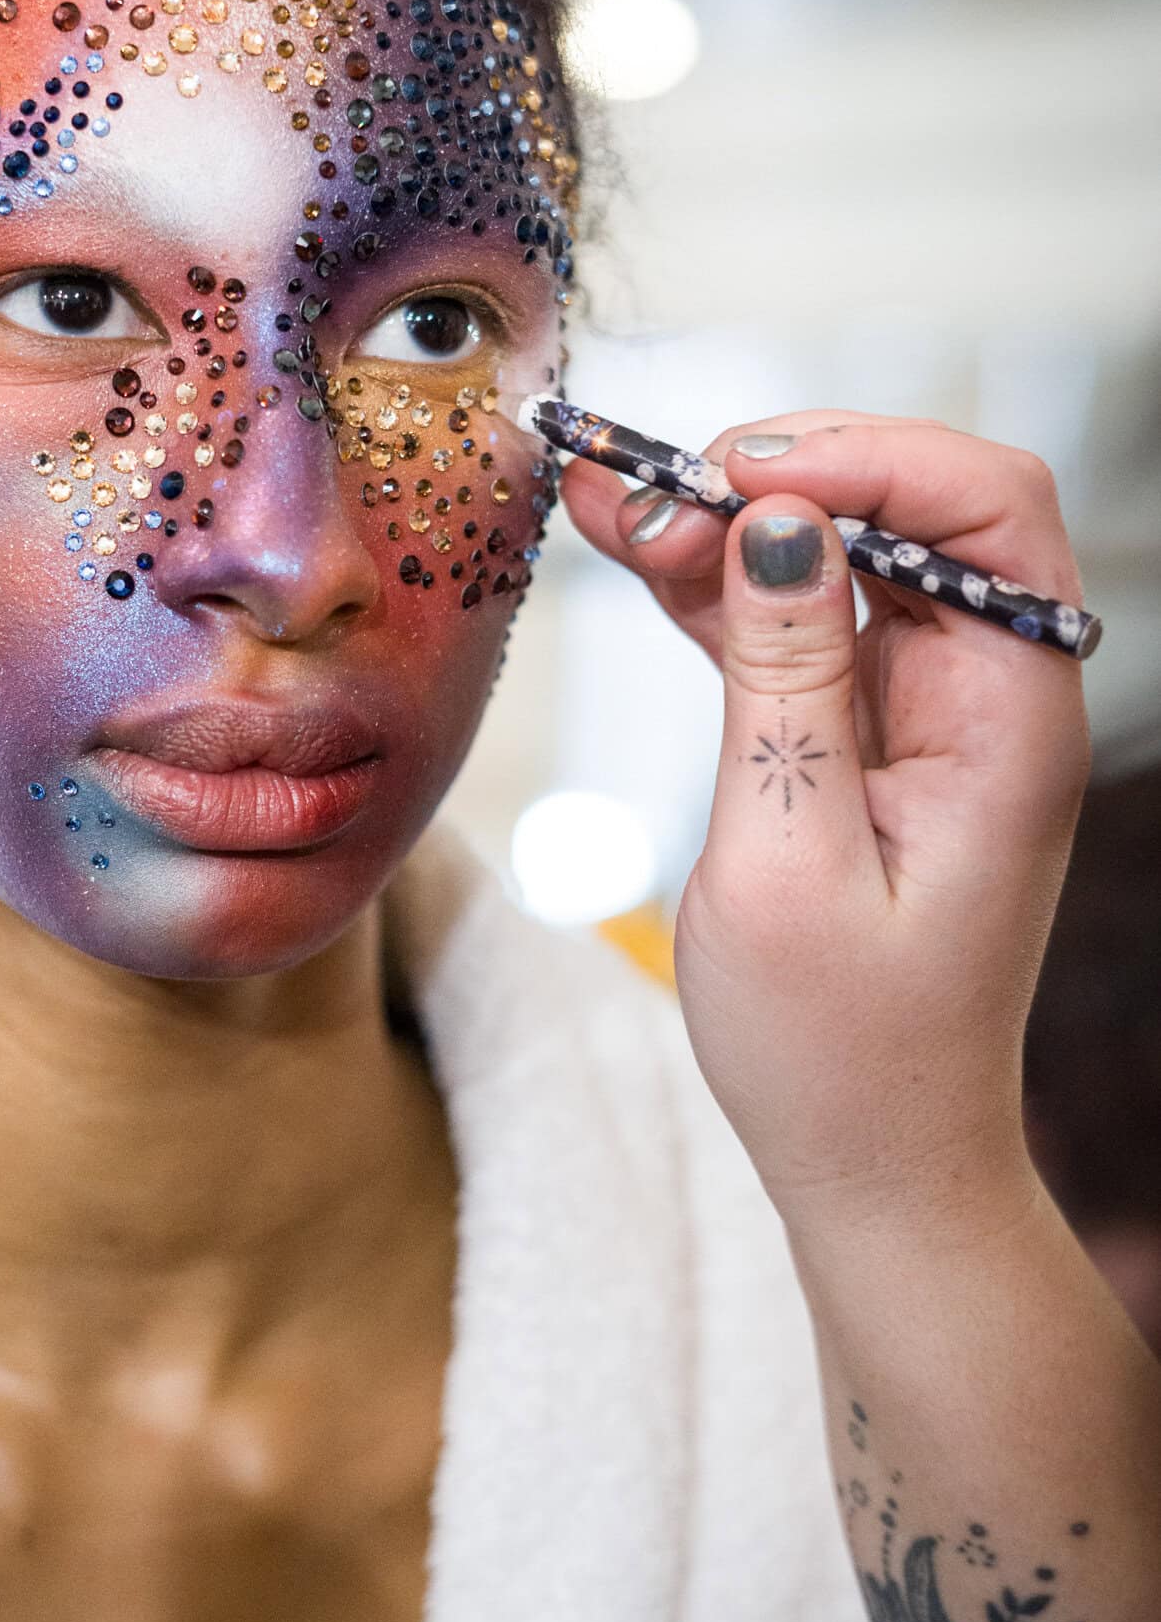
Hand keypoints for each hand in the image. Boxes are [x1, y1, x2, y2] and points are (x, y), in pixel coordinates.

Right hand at [563, 414, 1090, 1240]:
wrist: (875, 1164)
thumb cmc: (840, 1050)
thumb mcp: (786, 859)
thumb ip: (783, 678)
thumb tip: (776, 522)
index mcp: (1011, 720)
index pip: (987, 509)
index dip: (868, 457)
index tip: (733, 473)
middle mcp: (987, 696)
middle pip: (910, 512)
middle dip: (781, 478)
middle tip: (647, 493)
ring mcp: (928, 714)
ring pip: (840, 558)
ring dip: (728, 524)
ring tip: (609, 503)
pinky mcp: (866, 740)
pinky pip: (799, 628)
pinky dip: (720, 589)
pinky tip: (634, 553)